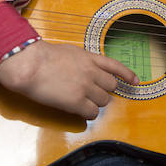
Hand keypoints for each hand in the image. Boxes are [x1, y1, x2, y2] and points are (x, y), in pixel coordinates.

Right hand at [0, 40, 138, 118]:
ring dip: (95, 103)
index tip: (135, 81)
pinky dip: (88, 114)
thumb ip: (81, 61)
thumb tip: (85, 69)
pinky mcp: (76, 101)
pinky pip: (92, 113)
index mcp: (89, 58)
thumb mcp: (68, 52)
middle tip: (91, 95)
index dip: (127, 75)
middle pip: (111, 87)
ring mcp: (86, 87)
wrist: (29, 64)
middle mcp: (91, 72)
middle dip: (103, 91)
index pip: (115, 66)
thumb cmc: (41, 57)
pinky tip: (79, 111)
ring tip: (82, 102)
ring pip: (104, 101)